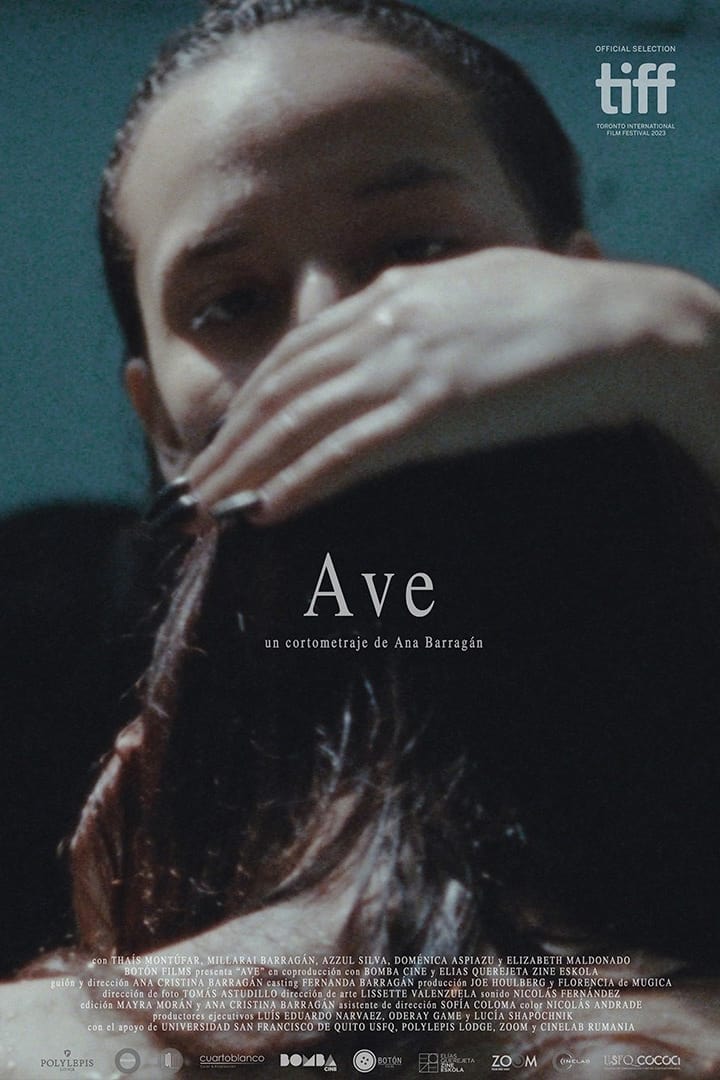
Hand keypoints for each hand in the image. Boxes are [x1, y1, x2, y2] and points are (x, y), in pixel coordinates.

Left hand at [187, 247, 719, 522]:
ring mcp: (404, 366)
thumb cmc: (560, 305)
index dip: (252, 396)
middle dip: (231, 441)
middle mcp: (383, 323)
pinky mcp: (432, 411)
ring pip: (299, 424)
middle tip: (194, 483)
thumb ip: (420, 299)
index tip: (227, 435)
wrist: (619, 324)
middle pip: (280, 388)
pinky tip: (268, 510)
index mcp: (391, 292)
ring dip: (247, 470)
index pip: (296, 349)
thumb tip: (388, 301)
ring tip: (211, 508)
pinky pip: (347, 454)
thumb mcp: (475, 285)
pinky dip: (300, 484)